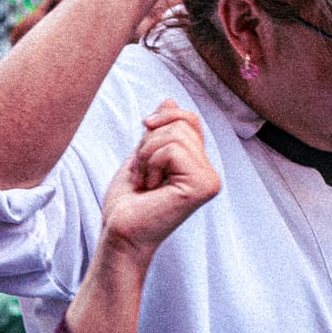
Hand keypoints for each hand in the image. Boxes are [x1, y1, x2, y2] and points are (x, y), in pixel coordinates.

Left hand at [97, 100, 221, 262]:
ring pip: (175, 135)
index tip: (141, 137)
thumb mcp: (143, 155)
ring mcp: (210, 180)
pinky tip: (149, 187)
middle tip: (142, 173)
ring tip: (144, 181)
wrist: (120, 232)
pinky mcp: (202, 187)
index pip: (189, 119)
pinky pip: (173, 150)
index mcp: (198, 165)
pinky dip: (150, 163)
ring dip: (146, 155)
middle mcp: (210, 173)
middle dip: (149, 142)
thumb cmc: (128, 201)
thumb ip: (160, 131)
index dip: (162, 118)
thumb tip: (170, 100)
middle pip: (182, 122)